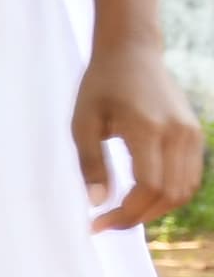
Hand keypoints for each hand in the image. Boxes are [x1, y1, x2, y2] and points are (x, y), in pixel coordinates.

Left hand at [75, 29, 203, 232]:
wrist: (133, 52)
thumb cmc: (101, 85)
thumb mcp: (83, 123)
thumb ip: (91, 164)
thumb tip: (98, 202)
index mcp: (148, 129)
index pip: (148, 186)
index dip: (125, 213)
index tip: (97, 224)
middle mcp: (177, 133)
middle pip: (169, 194)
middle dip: (137, 217)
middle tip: (107, 224)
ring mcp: (191, 133)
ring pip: (184, 190)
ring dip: (155, 210)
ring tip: (122, 214)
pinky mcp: (194, 133)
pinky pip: (190, 176)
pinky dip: (169, 195)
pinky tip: (141, 198)